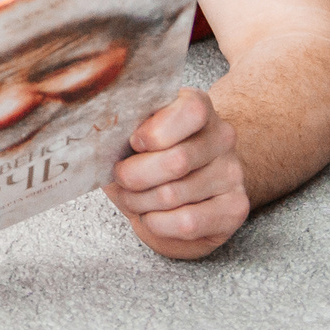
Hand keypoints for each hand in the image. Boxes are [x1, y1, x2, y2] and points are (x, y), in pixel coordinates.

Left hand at [103, 87, 247, 258]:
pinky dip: (157, 223)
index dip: (155, 132)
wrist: (184, 187)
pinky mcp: (235, 207)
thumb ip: (120, 131)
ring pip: (175, 194)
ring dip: (140, 202)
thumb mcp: (133, 135)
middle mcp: (222, 136)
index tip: (132, 143)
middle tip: (121, 179)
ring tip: (132, 199)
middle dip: (134, 176)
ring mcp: (232, 172)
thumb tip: (93, 141)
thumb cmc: (151, 157)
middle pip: (176, 160)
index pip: (190, 111)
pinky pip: (188, 222)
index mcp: (197, 106)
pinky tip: (151, 216)